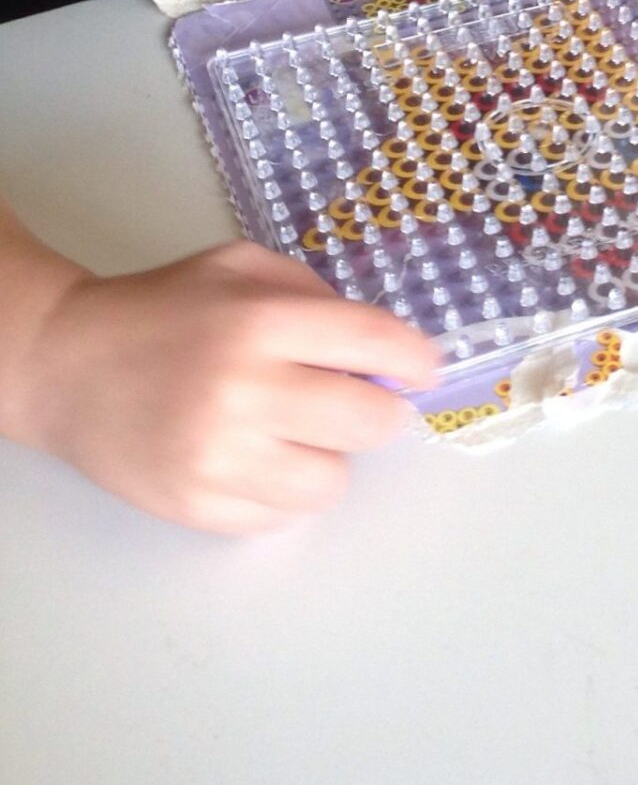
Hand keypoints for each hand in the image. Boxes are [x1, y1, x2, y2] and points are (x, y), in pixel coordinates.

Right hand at [17, 241, 436, 533]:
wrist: (67, 365)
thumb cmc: (165, 310)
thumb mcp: (240, 267)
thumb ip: (315, 296)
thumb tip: (383, 348)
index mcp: (260, 321)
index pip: (374, 344)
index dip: (415, 359)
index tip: (424, 368)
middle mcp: (243, 391)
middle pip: (368, 422)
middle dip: (380, 411)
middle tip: (362, 401)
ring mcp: (219, 458)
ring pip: (332, 481)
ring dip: (329, 456)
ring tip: (298, 432)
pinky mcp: (197, 506)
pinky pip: (282, 517)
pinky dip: (284, 491)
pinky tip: (259, 458)